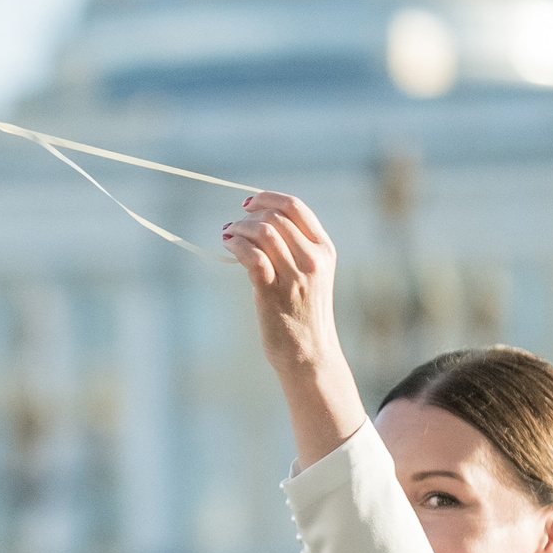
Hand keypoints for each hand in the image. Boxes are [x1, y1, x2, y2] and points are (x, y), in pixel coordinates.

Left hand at [224, 191, 365, 467]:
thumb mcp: (310, 276)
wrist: (309, 353)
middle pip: (275, 217)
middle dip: (249, 215)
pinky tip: (228, 246)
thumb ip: (294, 249)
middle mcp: (312, 259)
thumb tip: (259, 225)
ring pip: (263, 232)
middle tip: (234, 225)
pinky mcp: (272, 291)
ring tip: (228, 235)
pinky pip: (251, 255)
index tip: (250, 203)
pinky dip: (236, 245)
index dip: (268, 198)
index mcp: (324, 250)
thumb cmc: (304, 315)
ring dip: (239, 229)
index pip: (296, 208)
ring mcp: (294, 275)